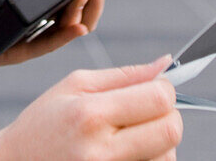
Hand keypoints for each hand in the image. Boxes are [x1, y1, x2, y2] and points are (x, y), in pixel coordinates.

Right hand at [0, 56, 181, 160]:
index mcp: (90, 114)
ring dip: (160, 143)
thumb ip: (123, 75)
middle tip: (147, 111)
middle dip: (167, 115)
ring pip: (169, 157)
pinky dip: (151, 160)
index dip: (164, 89)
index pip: (157, 100)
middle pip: (171, 131)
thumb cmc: (44, 124)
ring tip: (130, 137)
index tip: (155, 87)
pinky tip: (127, 153)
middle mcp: (102, 152)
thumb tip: (164, 64)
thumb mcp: (74, 86)